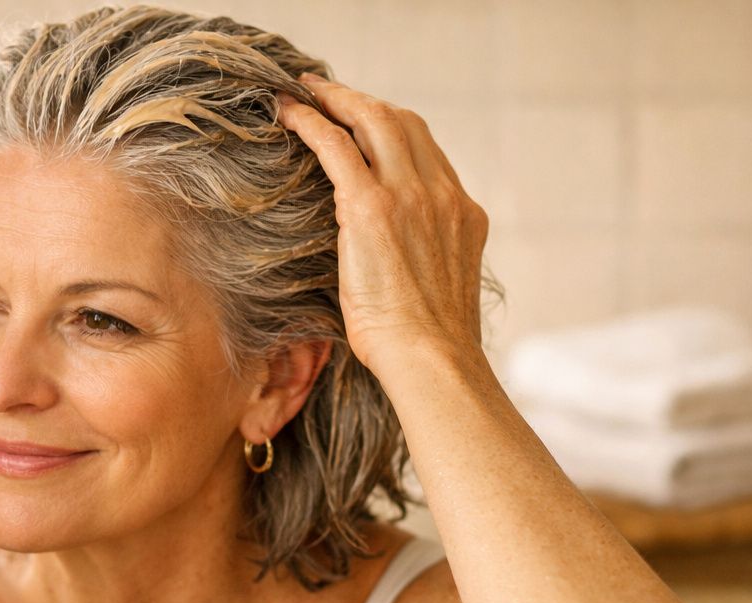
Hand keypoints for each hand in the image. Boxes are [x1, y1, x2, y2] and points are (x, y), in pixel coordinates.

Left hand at [277, 75, 488, 376]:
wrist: (433, 361)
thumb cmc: (426, 349)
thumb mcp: (435, 293)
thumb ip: (420, 262)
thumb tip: (386, 269)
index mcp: (463, 214)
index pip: (427, 151)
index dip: (391, 130)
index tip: (364, 125)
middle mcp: (442, 194)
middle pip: (402, 122)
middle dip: (362, 102)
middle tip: (328, 92)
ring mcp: (411, 196)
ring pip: (373, 121)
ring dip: (335, 100)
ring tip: (305, 92)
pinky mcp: (373, 208)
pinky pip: (336, 146)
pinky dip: (311, 122)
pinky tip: (288, 113)